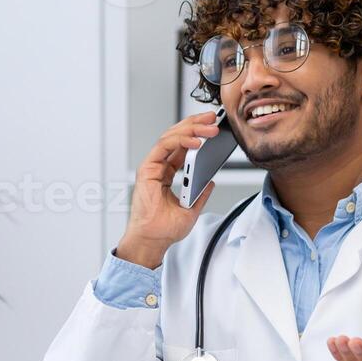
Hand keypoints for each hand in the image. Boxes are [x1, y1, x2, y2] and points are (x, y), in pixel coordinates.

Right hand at [115, 112, 221, 268]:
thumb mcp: (191, 209)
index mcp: (167, 174)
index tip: (214, 127)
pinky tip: (196, 141)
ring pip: (171, 137)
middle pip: (177, 137)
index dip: (197, 133)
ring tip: (210, 128)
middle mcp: (159, 167)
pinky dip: (180, 141)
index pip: (182, 146)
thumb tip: (211, 181)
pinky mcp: (147, 170)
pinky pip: (163, 147)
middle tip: (213, 119)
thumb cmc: (165, 229)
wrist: (153, 241)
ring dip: (192, 129)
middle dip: (196, 124)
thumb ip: (200, 193)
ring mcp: (152, 167)